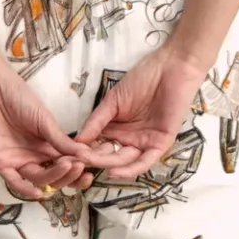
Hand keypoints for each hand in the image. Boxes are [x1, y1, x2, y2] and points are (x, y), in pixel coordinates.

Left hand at [0, 55, 97, 201]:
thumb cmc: (18, 97)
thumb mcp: (45, 120)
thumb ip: (62, 140)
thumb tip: (88, 155)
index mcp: (47, 145)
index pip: (66, 164)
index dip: (78, 169)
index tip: (91, 169)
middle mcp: (34, 155)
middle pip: (55, 176)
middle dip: (69, 175)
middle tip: (80, 166)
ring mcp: (18, 160)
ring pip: (39, 179)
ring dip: (54, 177)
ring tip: (67, 165)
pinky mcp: (1, 163)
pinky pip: (14, 182)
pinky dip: (26, 190)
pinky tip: (39, 192)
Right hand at [71, 45, 205, 181]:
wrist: (171, 67)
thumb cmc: (143, 78)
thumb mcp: (113, 101)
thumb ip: (96, 120)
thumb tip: (76, 140)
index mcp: (116, 128)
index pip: (97, 145)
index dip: (84, 151)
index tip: (67, 155)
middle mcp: (129, 139)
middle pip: (109, 156)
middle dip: (93, 159)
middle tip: (77, 160)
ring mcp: (144, 142)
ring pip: (124, 161)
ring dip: (108, 165)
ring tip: (90, 164)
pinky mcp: (160, 144)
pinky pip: (145, 161)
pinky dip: (130, 169)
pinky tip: (113, 171)